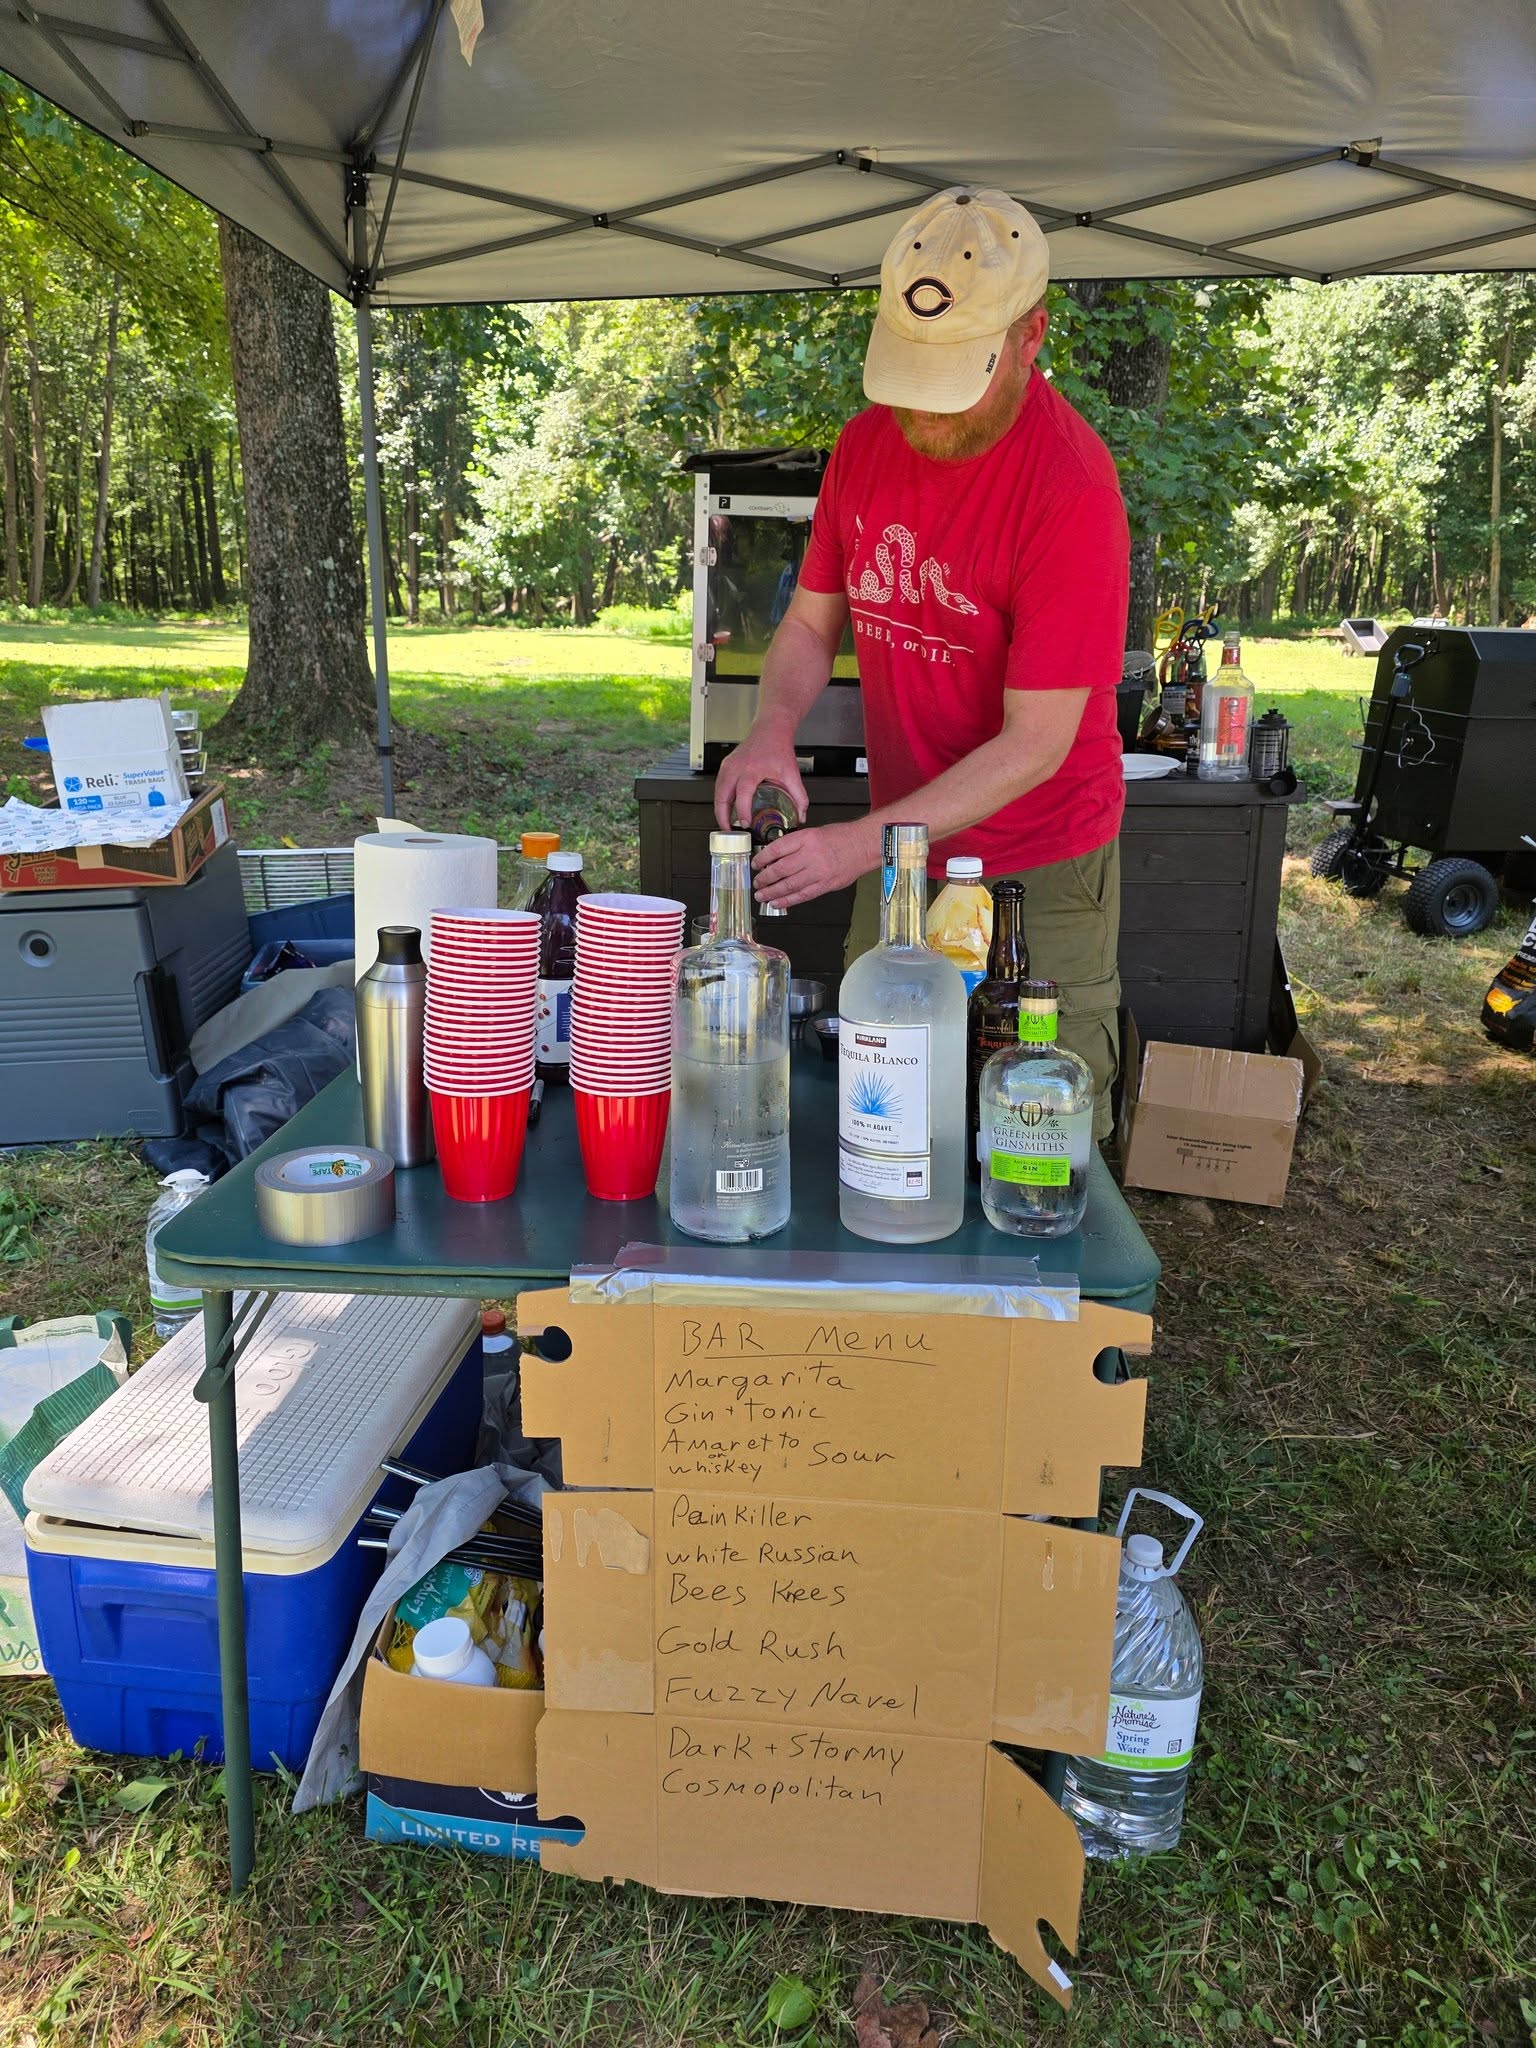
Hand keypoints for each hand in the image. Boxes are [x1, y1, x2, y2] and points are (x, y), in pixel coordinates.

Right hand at [713, 727, 808, 832]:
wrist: (770, 729)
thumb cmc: (778, 747)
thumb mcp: (792, 773)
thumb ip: (799, 796)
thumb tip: (801, 816)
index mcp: (752, 769)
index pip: (743, 793)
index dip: (742, 811)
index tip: (745, 824)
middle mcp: (736, 767)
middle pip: (721, 796)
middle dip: (722, 817)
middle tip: (729, 832)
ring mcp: (728, 766)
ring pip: (717, 793)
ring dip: (719, 810)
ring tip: (727, 825)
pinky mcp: (725, 766)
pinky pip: (718, 786)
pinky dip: (720, 800)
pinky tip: (726, 810)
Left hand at [752, 819, 879, 910]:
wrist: (863, 845)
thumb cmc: (841, 837)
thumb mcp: (814, 832)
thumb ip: (796, 844)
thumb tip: (777, 858)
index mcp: (806, 838)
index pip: (777, 849)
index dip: (762, 858)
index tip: (756, 864)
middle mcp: (810, 855)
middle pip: (780, 869)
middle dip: (764, 878)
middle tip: (757, 882)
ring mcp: (818, 872)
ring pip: (788, 885)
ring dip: (772, 892)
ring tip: (762, 895)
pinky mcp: (825, 885)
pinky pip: (802, 895)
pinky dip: (787, 900)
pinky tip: (777, 903)